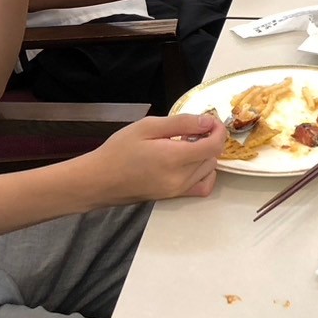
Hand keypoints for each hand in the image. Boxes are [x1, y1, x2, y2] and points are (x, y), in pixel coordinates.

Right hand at [92, 112, 227, 203]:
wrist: (99, 180)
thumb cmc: (118, 150)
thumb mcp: (148, 127)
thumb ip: (182, 123)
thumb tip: (208, 121)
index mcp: (174, 158)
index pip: (213, 145)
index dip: (218, 130)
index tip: (210, 120)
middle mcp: (180, 178)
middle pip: (213, 157)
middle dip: (209, 140)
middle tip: (191, 129)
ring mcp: (178, 190)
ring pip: (209, 170)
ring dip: (205, 155)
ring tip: (185, 144)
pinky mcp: (174, 197)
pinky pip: (202, 187)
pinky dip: (204, 173)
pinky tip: (190, 162)